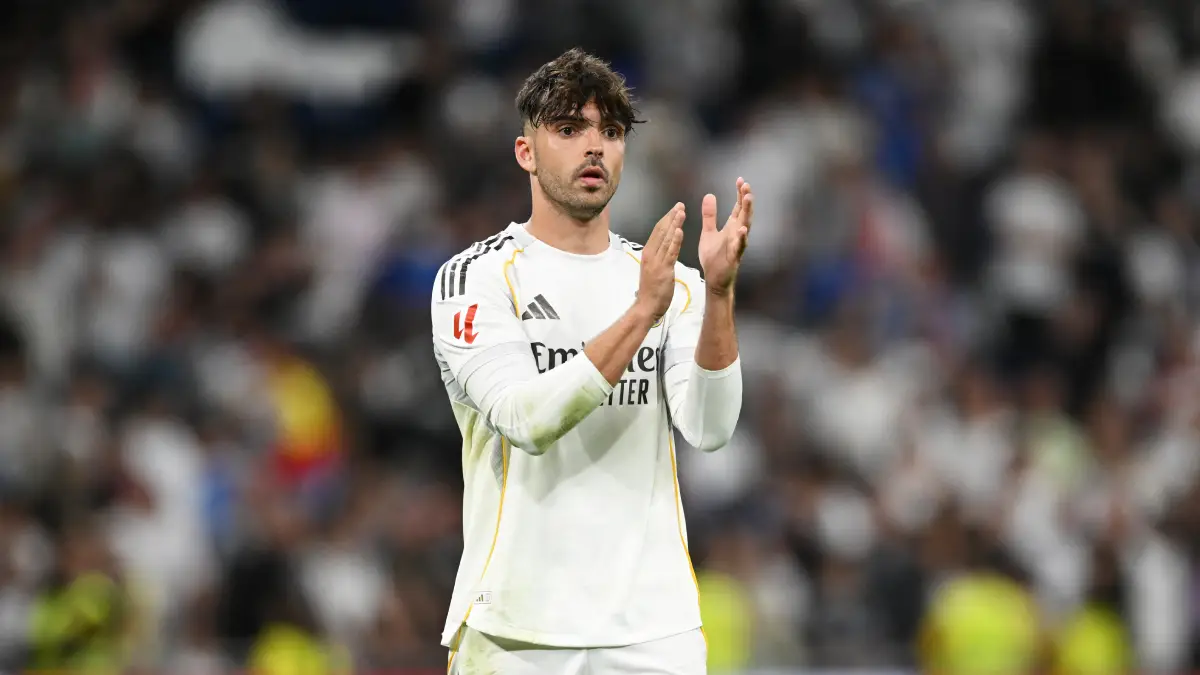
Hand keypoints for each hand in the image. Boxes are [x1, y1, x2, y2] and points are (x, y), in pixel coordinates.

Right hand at [635, 202, 685, 321]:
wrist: (647, 306)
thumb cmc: (651, 290)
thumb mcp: (653, 269)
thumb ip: (659, 256)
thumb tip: (664, 246)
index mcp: (648, 252)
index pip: (657, 231)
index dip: (666, 219)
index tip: (675, 209)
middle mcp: (650, 254)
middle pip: (661, 231)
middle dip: (671, 217)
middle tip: (680, 205)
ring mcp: (656, 261)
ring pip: (666, 239)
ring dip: (674, 224)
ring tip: (682, 212)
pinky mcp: (663, 269)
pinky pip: (670, 253)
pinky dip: (675, 241)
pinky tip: (679, 230)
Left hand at [698, 178, 752, 295]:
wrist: (713, 279)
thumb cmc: (713, 256)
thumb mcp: (708, 232)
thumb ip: (709, 215)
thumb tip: (709, 195)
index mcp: (731, 227)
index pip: (738, 207)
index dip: (740, 194)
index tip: (740, 180)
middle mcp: (737, 233)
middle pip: (744, 213)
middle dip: (746, 199)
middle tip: (747, 185)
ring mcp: (737, 244)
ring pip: (745, 226)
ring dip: (747, 213)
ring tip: (748, 199)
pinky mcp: (734, 257)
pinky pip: (739, 246)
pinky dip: (741, 238)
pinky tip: (742, 229)